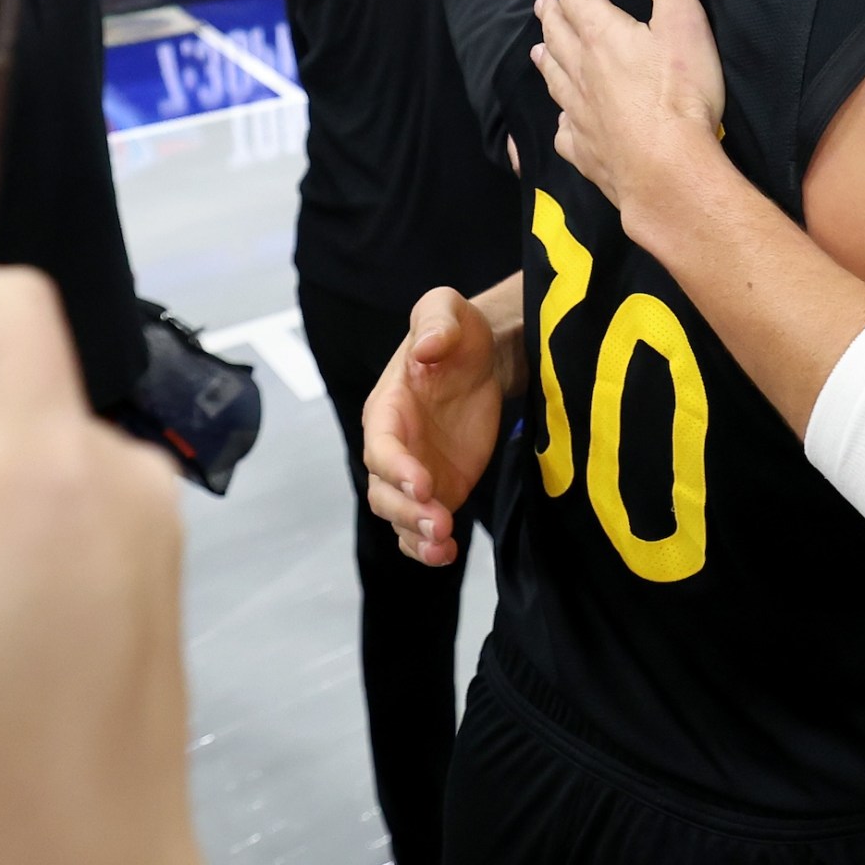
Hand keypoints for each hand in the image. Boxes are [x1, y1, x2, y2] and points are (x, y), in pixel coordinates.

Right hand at [361, 287, 500, 567]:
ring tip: (443, 546)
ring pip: (399, 516)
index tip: (425, 483)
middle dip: (408, 511)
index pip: (381, 446)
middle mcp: (394, 447)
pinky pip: (422, 526)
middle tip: (441, 522)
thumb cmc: (459, 332)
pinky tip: (447, 554)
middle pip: (384, 491)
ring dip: (416, 535)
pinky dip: (429, 546)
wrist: (483, 358)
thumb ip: (436, 323)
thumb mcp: (447, 310)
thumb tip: (426, 348)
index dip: (397, 468)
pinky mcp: (440, 489)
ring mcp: (414, 472)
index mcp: (387, 408)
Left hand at [530, 0, 724, 216]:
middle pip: (558, 37)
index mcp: (602, 36)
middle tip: (542, 5)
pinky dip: (561, 121)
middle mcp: (580, 71)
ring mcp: (578, 113)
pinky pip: (564, 131)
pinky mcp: (584, 150)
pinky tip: (563, 122)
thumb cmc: (680, 94)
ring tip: (539, 51)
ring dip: (546, 60)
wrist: (667, 169)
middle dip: (551, 17)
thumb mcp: (682, 22)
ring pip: (554, 79)